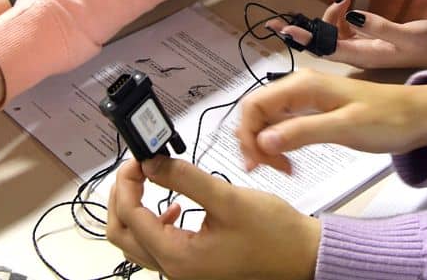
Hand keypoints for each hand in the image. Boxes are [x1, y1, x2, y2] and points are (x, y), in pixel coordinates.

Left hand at [106, 156, 319, 279]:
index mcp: (179, 257)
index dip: (128, 182)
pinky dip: (154, 222)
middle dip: (123, 197)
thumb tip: (151, 162)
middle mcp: (175, 271)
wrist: (303, 256)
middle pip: (123, 234)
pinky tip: (174, 204)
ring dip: (136, 209)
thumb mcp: (227, 197)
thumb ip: (185, 178)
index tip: (139, 158)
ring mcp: (183, 271)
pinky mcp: (193, 266)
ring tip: (151, 180)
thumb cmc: (274, 234)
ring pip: (137, 242)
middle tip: (137, 168)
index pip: (132, 216)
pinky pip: (157, 247)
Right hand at [235, 69, 426, 173]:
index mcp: (303, 84)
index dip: (247, 135)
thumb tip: (263, 141)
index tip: (259, 166)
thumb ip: (303, 132)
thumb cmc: (387, 120)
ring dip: (265, 145)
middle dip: (254, 142)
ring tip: (282, 169)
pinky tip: (289, 161)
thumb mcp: (346, 128)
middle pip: (256, 112)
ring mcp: (306, 99)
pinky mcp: (315, 111)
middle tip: (272, 171)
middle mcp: (299, 86)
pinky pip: (284, 125)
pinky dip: (279, 143)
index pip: (254, 105)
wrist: (420, 117)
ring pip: (268, 119)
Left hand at [275, 0, 426, 69]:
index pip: (328, 49)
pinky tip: (346, 4)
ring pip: (332, 35)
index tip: (286, 31)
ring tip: (341, 0)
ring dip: (327, 18)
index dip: (306, 40)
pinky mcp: (367, 42)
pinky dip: (339, 17)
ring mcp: (362, 49)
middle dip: (301, 32)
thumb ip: (381, 27)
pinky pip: (343, 31)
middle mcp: (359, 55)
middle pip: (322, 44)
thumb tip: (353, 16)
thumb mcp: (409, 34)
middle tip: (277, 21)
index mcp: (366, 56)